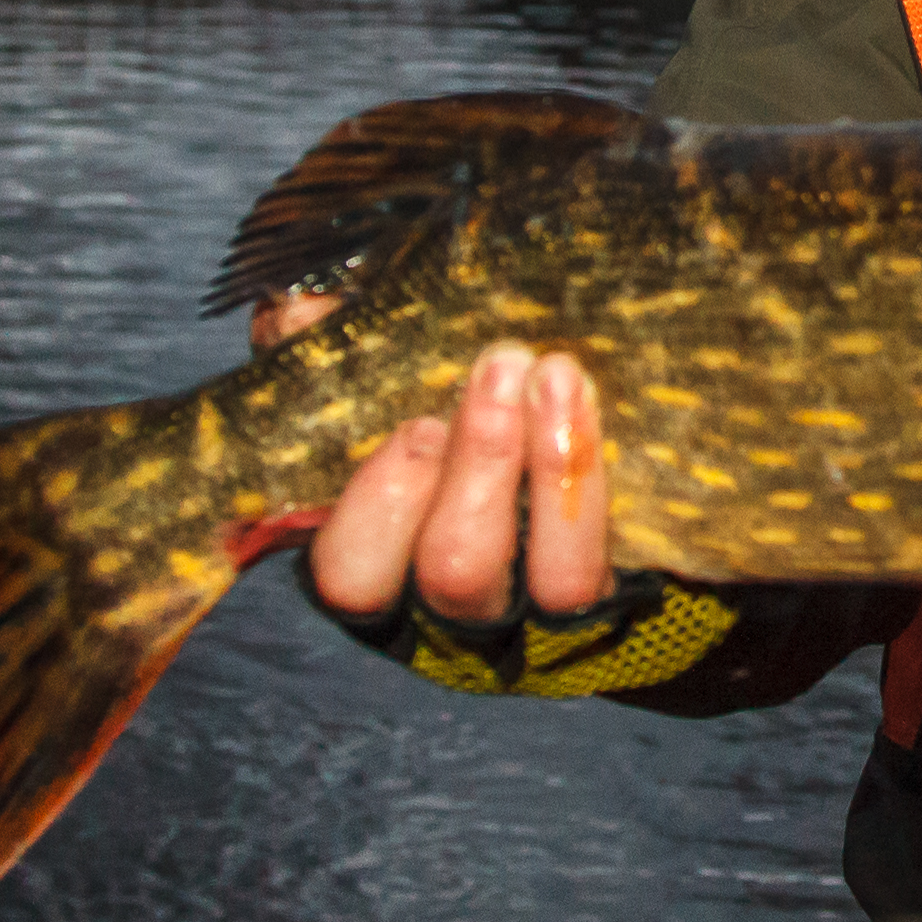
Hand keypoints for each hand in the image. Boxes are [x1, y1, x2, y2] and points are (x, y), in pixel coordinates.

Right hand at [306, 343, 613, 627]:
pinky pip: (620, 559)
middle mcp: (455, 608)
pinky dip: (608, 482)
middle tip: (502, 363)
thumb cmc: (444, 414)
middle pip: (457, 567)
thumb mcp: (381, 379)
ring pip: (556, 579)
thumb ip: (336, 349)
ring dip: (559, 467)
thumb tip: (301, 312)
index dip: (381, 507)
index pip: (354, 572)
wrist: (569, 482)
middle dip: (482, 462)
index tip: (420, 425)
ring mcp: (543, 610)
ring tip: (559, 373)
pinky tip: (597, 404)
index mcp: (381, 565)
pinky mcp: (618, 594)